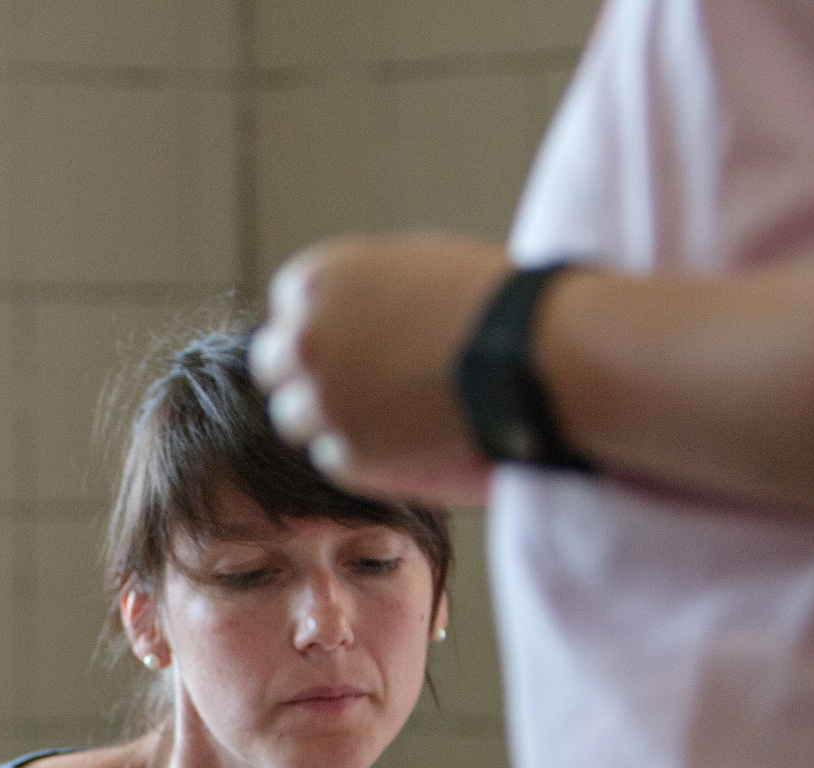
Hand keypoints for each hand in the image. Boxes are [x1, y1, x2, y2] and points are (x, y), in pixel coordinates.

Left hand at [252, 233, 512, 503]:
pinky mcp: (348, 448)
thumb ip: (359, 291)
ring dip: (329, 416)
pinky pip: (333, 456)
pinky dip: (362, 451)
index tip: (353, 342)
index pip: (288, 312)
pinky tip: (405, 437)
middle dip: (311, 372)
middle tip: (357, 383)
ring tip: (386, 412)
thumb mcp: (409, 264)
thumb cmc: (491, 298)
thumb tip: (336, 321)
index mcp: (315, 280)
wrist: (536, 348)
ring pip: (296, 416)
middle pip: (277, 365)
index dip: (321, 328)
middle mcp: (304, 338)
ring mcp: (321, 397)